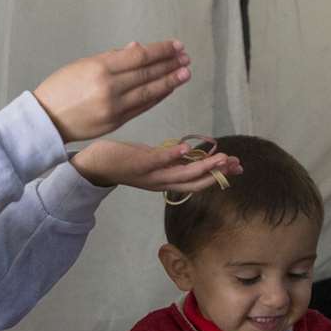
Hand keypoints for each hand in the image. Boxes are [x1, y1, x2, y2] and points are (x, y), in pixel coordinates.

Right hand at [34, 41, 191, 141]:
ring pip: (149, 92)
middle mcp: (109, 87)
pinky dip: (157, 97)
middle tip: (186, 58)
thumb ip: (113, 57)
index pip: (140, 56)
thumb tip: (139, 48)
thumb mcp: (82, 64)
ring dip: (170, 82)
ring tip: (185, 73)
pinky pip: (142, 107)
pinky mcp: (116, 122)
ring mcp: (114, 107)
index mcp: (100, 67)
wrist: (46, 119)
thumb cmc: (61, 87)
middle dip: (170, 65)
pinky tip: (168, 89)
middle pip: (148, 73)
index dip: (162, 50)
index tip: (177, 46)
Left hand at [71, 140, 240, 190]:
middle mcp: (160, 182)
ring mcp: (150, 174)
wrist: (94, 164)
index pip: (197, 181)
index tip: (237, 167)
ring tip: (221, 158)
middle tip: (235, 165)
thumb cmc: (124, 159)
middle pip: (194, 181)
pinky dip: (174, 156)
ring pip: (181, 174)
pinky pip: (159, 160)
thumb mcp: (152, 160)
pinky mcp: (138, 163)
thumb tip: (192, 153)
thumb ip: (172, 159)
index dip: (218, 175)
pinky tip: (188, 149)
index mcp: (165, 181)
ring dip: (204, 167)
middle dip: (217, 174)